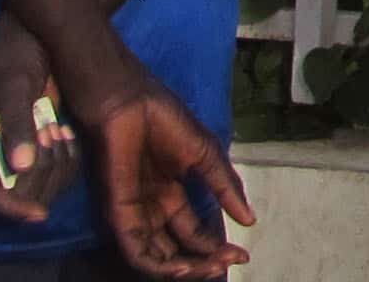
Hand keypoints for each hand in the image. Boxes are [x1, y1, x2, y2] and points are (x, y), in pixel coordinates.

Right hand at [0, 21, 73, 222]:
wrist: (38, 40)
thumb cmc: (18, 59)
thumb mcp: (15, 88)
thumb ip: (16, 125)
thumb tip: (20, 167)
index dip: (11, 208)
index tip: (39, 215)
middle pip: (18, 194)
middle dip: (42, 171)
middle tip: (53, 131)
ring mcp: (16, 155)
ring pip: (41, 186)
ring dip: (57, 163)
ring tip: (59, 127)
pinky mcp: (38, 148)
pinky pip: (58, 172)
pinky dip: (69, 159)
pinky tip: (68, 132)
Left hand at [77, 75, 253, 276]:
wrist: (132, 103)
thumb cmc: (166, 120)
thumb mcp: (207, 155)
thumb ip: (225, 187)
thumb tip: (250, 219)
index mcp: (172, 196)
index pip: (195, 232)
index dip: (217, 247)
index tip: (244, 255)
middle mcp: (153, 210)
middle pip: (177, 250)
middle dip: (203, 261)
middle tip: (228, 264)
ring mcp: (135, 212)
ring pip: (156, 256)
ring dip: (183, 268)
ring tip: (208, 268)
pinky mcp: (118, 211)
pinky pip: (135, 247)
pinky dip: (157, 263)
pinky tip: (182, 265)